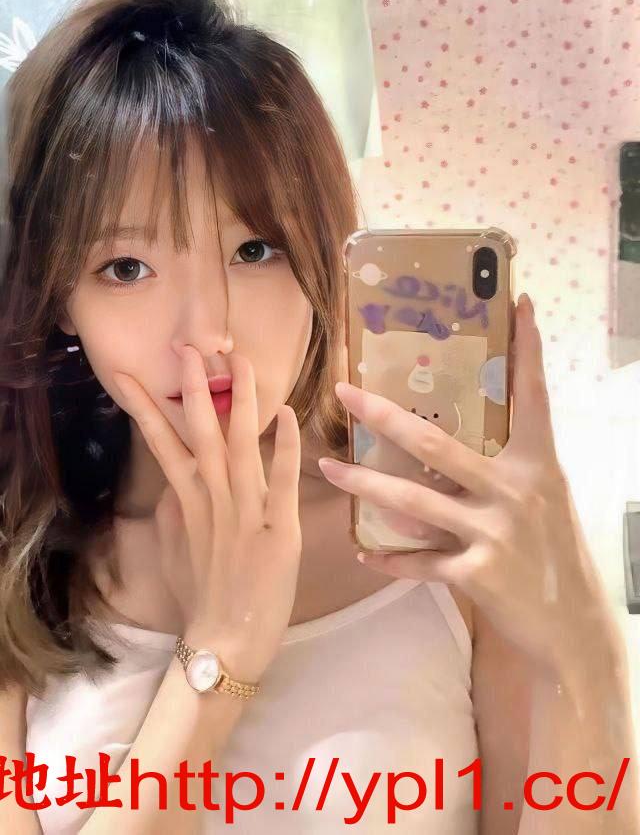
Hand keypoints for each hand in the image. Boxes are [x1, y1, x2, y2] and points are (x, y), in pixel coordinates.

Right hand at [112, 347, 302, 682]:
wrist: (226, 640)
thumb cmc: (203, 597)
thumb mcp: (175, 550)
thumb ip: (173, 512)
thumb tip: (174, 483)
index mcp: (186, 500)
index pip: (160, 443)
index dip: (145, 406)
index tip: (130, 374)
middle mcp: (213, 497)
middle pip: (200, 431)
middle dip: (193, 386)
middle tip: (188, 346)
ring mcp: (247, 510)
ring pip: (241, 443)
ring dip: (240, 400)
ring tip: (238, 361)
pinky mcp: (280, 527)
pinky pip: (282, 480)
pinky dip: (285, 446)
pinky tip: (288, 414)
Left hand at [318, 294, 619, 675]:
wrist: (573, 624)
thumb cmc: (555, 554)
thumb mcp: (542, 500)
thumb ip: (502, 472)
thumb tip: (444, 452)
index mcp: (536, 465)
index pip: (533, 397)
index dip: (528, 351)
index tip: (518, 304)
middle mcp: (515, 491)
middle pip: (438, 444)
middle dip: (385, 416)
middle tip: (345, 391)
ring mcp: (495, 533)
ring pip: (414, 502)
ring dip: (365, 484)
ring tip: (329, 467)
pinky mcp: (478, 574)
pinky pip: (420, 563)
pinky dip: (390, 559)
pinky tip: (363, 553)